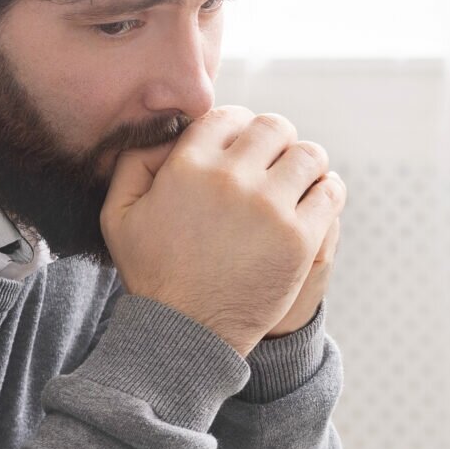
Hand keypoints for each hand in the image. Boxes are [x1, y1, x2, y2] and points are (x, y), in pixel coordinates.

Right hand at [100, 106, 346, 355]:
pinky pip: (330, 191)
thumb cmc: (152, 273)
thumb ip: (134, 162)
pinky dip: (326, 191)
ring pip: (309, 154)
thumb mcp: (119, 213)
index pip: (229, 117)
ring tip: (296, 183)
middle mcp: (231, 179)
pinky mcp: (300, 238)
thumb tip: (170, 133)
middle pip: (274, 128)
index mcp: (188, 166)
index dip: (237, 128)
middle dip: (274, 142)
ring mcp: (270, 208)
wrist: (185, 332)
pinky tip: (314, 202)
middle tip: (271, 166)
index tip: (241, 149)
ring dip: (305, 165)